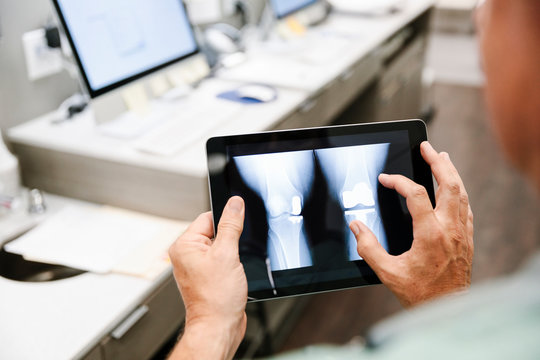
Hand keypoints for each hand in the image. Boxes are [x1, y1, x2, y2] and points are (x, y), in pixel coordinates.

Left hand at [168, 197, 247, 359]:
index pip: (208, 217)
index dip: (226, 221)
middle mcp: (187, 255)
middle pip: (216, 231)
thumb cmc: (215, 299)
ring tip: (230, 270)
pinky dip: (232, 264)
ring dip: (232, 254)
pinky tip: (232, 276)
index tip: (237, 228)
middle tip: (231, 257)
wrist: (219, 327)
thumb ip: (231, 225)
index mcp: (184, 245)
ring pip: (222, 247)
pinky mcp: (208, 276)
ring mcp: (197, 267)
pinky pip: (223, 260)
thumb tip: (235, 204)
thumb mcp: (227, 254)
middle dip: (230, 240)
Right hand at [350, 142, 473, 307]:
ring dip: (451, 172)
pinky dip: (459, 192)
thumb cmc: (420, 293)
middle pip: (448, 185)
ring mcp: (461, 233)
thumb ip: (368, 248)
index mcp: (429, 234)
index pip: (415, 195)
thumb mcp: (388, 272)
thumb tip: (356, 227)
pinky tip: (454, 188)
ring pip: (461, 193)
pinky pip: (466, 208)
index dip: (399, 182)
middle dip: (437, 162)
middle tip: (427, 147)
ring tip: (442, 157)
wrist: (448, 309)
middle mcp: (449, 229)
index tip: (386, 179)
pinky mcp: (466, 239)